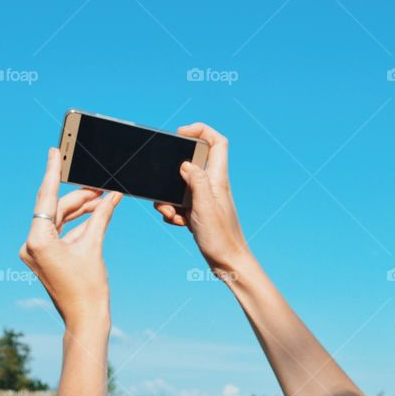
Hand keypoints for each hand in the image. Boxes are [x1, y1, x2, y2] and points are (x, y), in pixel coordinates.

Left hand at [19, 148, 121, 328]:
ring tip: (103, 199)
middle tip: (101, 186)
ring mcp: (35, 252)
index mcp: (38, 241)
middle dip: (79, 197)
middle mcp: (30, 245)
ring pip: (58, 220)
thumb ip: (101, 216)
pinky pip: (59, 232)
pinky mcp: (43, 257)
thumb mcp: (94, 247)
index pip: (46, 198)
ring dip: (80, 210)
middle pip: (54, 209)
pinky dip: (76, 224)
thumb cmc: (90, 288)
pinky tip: (94, 214)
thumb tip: (112, 196)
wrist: (85, 318)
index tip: (55, 152)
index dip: (52, 173)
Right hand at [154, 123, 248, 270]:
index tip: (180, 134)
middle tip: (166, 184)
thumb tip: (186, 163)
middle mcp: (212, 186)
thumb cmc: (222, 238)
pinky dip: (173, 211)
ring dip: (168, 197)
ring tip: (172, 213)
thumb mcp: (205, 207)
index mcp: (218, 180)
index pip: (217, 142)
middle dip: (172, 171)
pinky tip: (177, 222)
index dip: (200, 130)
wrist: (229, 264)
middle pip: (191, 163)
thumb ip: (196, 181)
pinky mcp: (198, 213)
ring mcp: (205, 199)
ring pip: (180, 186)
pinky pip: (179, 204)